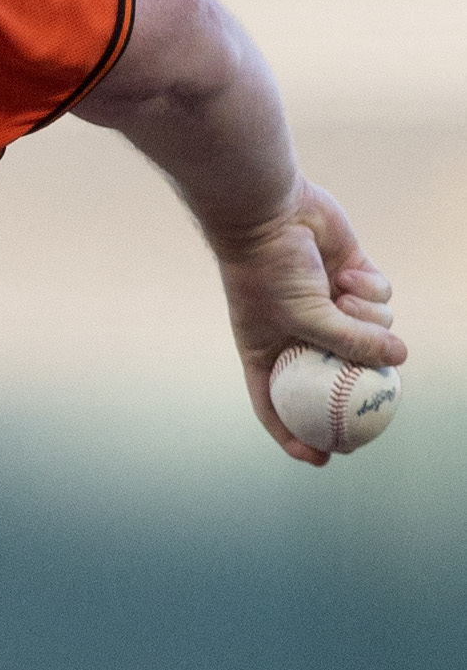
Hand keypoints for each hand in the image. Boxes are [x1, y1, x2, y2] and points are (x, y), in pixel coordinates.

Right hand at [210, 176, 406, 463]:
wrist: (270, 211)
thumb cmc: (270, 270)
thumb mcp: (307, 318)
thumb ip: (353, 343)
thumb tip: (399, 359)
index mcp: (269, 351)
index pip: (277, 406)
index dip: (297, 436)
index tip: (322, 458)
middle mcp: (299, 333)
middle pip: (335, 374)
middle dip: (359, 388)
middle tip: (380, 409)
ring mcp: (327, 306)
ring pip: (370, 332)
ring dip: (368, 320)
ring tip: (347, 299)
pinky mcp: (351, 278)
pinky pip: (379, 299)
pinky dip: (371, 291)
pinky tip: (351, 275)